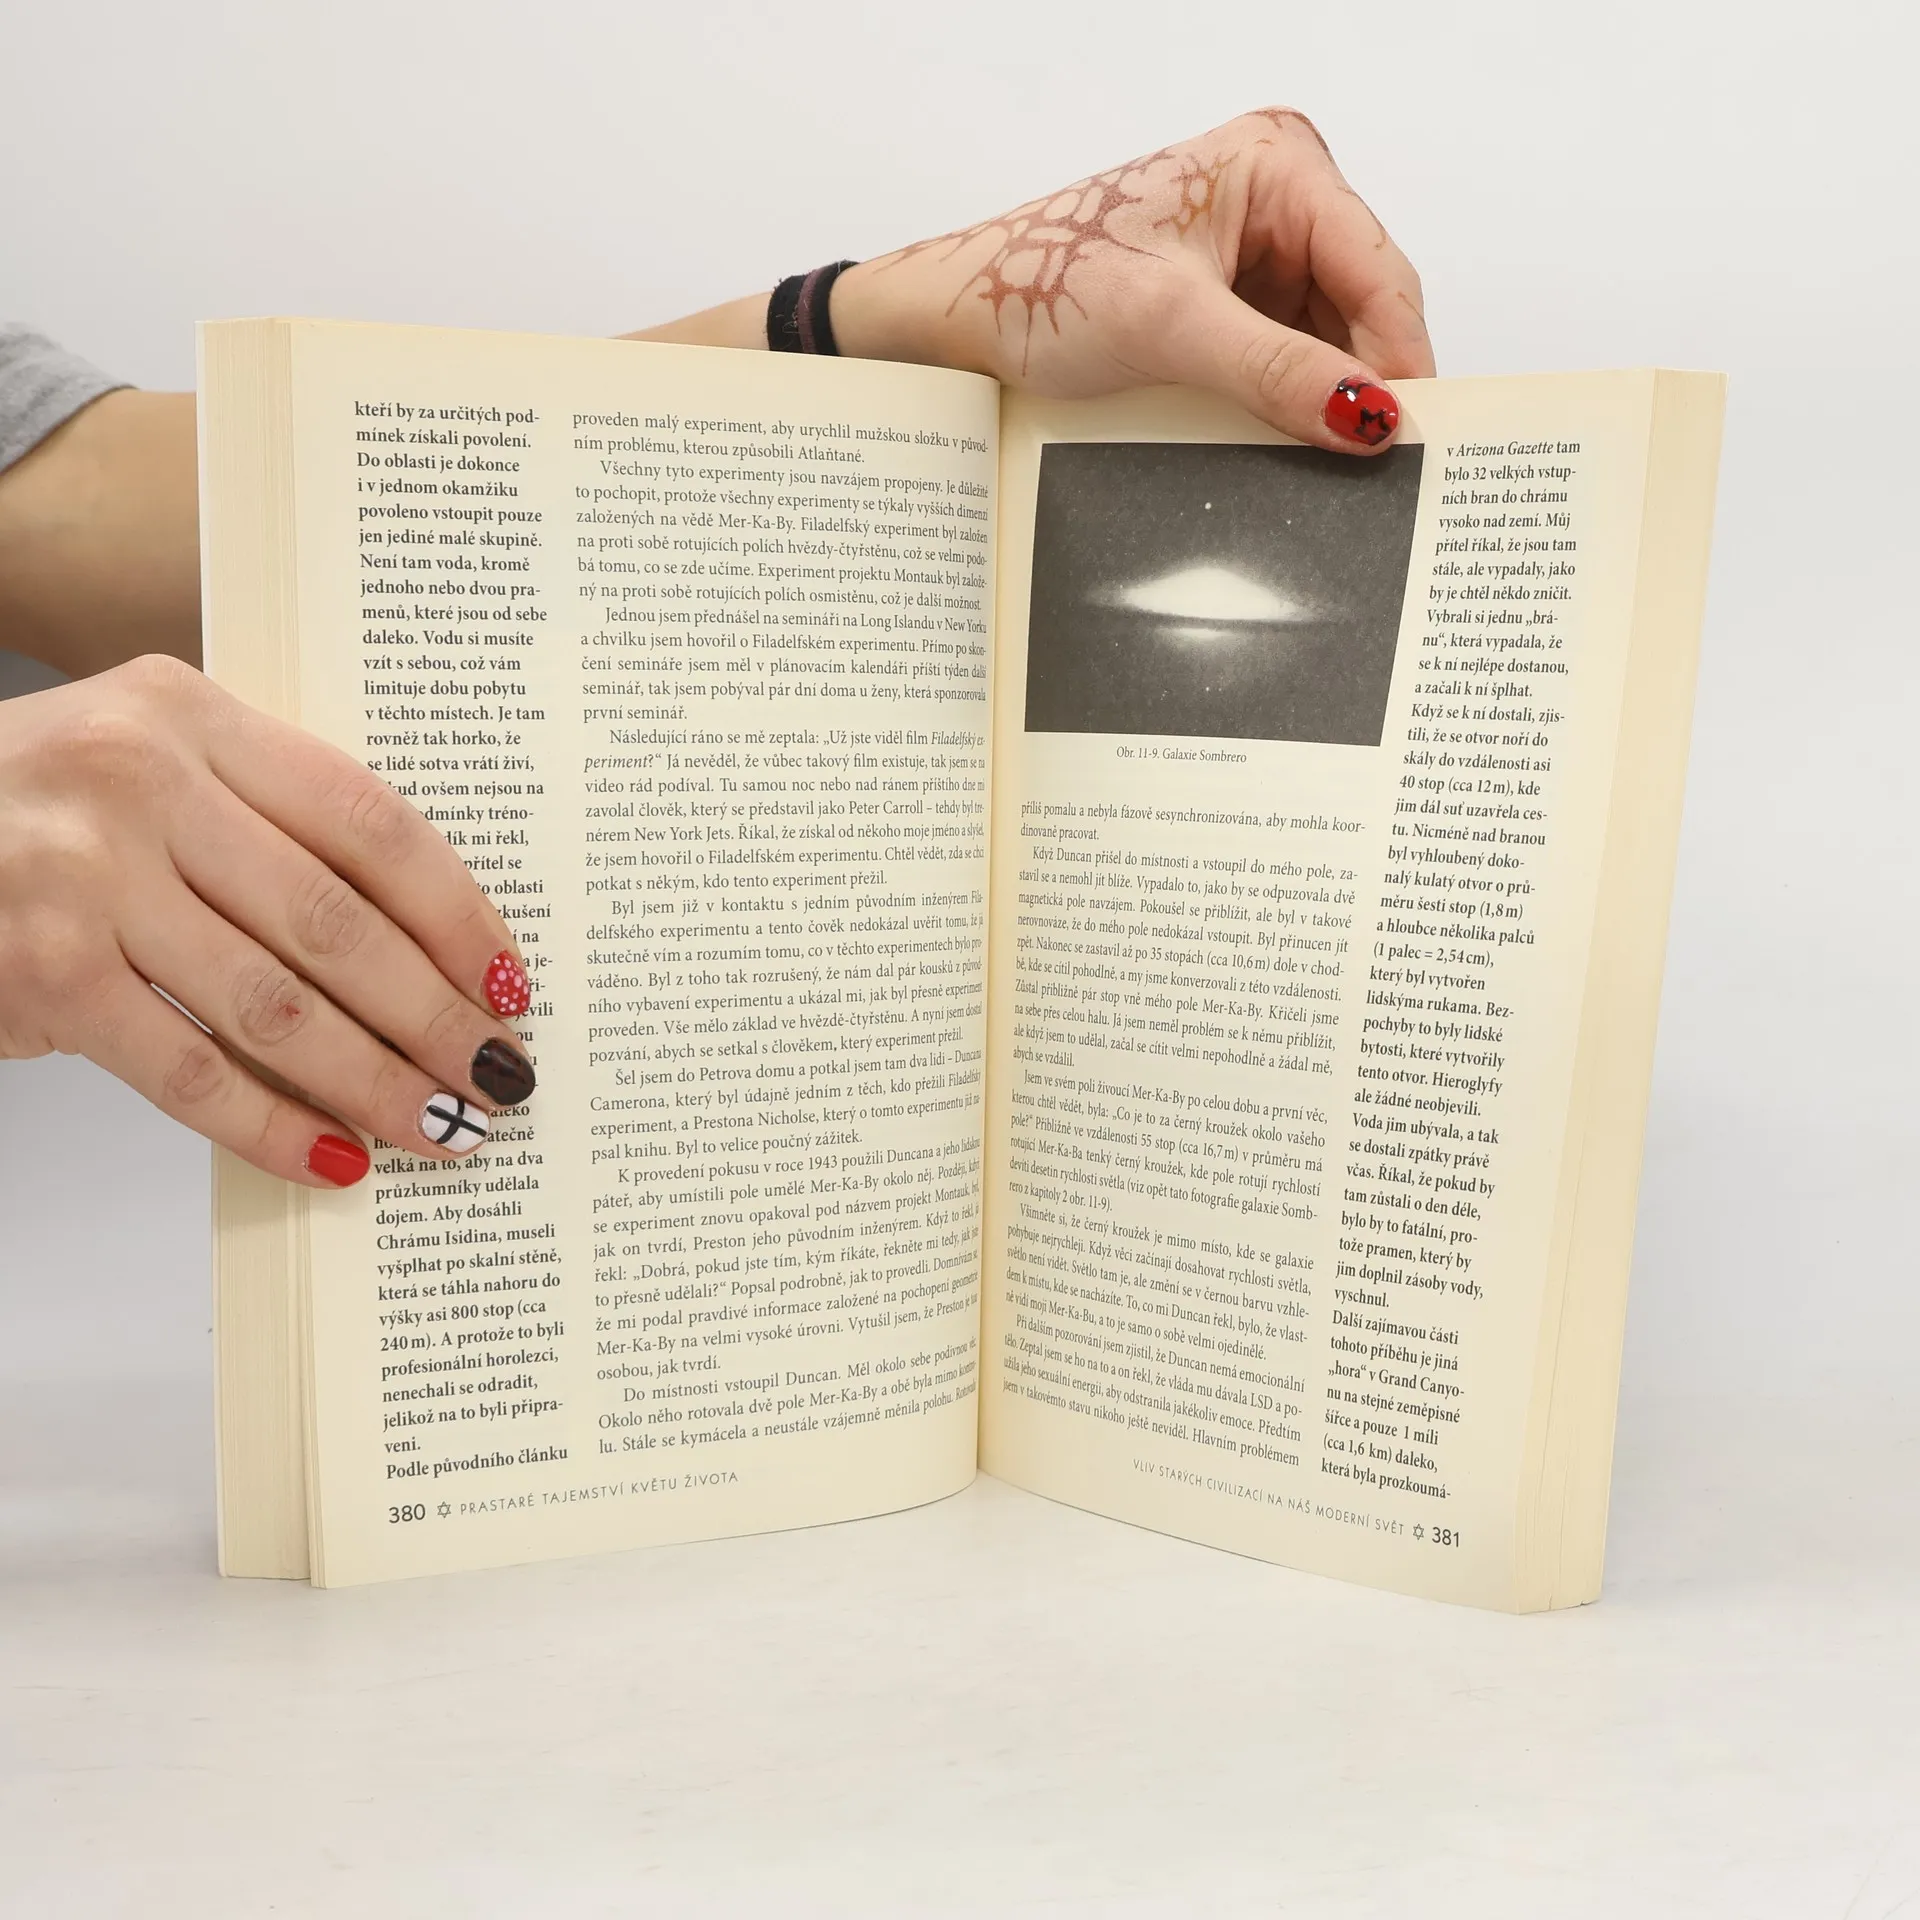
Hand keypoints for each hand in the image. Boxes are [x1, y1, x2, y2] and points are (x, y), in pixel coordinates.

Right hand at [0, 657, 539, 1187]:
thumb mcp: (148, 765)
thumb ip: (263, 823)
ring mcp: (82, 877)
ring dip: (376, 1081)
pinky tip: (332, 1158)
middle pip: (336, 921)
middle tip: (501, 1075)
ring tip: (445, 1126)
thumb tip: (420, 954)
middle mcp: (138, 780)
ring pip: (276, 1004)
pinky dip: (270, 1124)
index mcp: (190, 714)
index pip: (369, 820)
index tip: (512, 982)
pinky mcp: (42, 972)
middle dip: (436, 1014)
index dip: (457, 912)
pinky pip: (188, 1069)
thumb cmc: (35, 809)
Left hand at [836, 106, 1432, 451]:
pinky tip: (1284, 440)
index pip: (1376, 267)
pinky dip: (1289, 400)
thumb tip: (1364, 416)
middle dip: (1363, 380)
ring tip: (1324, 461)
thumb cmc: (1043, 285)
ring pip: (1330, 338)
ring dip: (1324, 398)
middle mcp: (1275, 195)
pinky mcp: (1229, 300)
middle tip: (1374, 465)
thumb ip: (1276, 370)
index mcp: (1275, 162)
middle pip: (1362, 303)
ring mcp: (1254, 249)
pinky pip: (1288, 356)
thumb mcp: (1170, 330)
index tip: (1406, 436)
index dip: (1399, 355)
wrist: (963, 316)